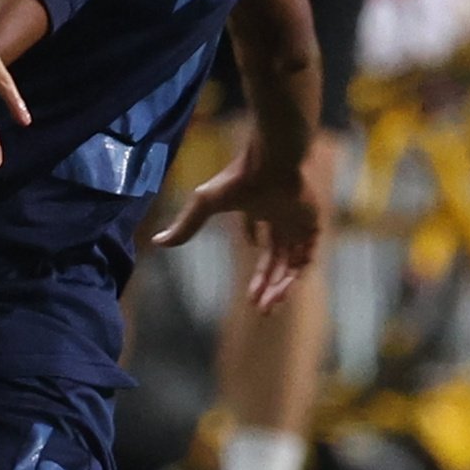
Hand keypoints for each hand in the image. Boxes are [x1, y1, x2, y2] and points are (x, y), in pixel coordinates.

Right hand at [148, 129, 325, 306]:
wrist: (273, 161)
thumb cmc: (239, 178)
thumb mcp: (205, 204)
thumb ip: (186, 225)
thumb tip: (156, 242)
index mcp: (260, 208)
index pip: (263, 237)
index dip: (257, 259)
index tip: (249, 283)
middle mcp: (281, 217)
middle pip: (278, 257)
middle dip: (266, 283)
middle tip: (258, 308)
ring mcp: (298, 221)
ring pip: (292, 262)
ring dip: (279, 286)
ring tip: (265, 307)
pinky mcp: (312, 225)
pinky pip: (306, 259)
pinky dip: (293, 277)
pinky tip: (277, 291)